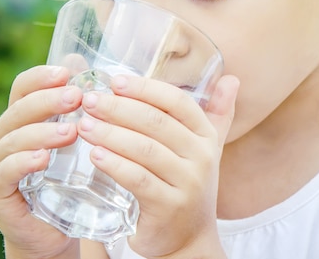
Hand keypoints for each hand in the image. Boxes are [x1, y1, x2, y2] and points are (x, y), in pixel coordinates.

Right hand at [0, 65, 82, 258]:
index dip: (41, 77)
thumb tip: (80, 59)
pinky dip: (22, 163)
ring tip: (70, 132)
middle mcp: (2, 138)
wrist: (53, 230)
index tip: (68, 73)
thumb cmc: (65, 180)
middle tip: (76, 98)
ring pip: (11, 140)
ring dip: (40, 132)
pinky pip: (3, 173)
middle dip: (47, 101)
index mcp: (19, 119)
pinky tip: (42, 159)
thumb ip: (74, 103)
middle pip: (17, 110)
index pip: (22, 88)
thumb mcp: (75, 139)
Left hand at [77, 74, 239, 257]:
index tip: (115, 82)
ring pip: (144, 149)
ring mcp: (188, 183)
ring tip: (85, 125)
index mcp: (207, 135)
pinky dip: (114, 164)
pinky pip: (137, 179)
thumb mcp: (206, 148)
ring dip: (110, 133)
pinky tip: (94, 154)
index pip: (177, 102)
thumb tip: (233, 79)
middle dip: (118, 108)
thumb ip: (218, 113)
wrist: (190, 238)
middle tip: (89, 101)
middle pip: (156, 122)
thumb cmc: (188, 183)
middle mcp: (202, 157)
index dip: (145, 89)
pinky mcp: (169, 207)